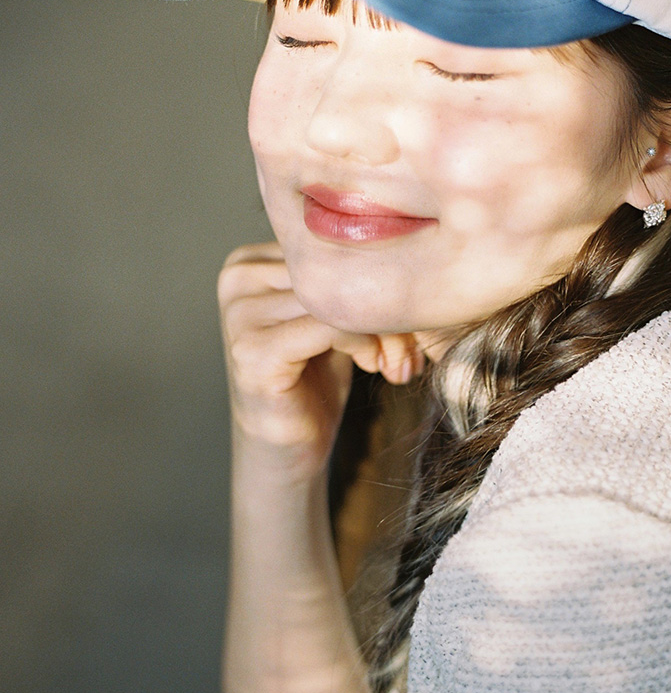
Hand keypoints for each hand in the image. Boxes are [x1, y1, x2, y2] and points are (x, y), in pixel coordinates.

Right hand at [218, 242, 427, 469]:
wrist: (287, 448)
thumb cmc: (315, 379)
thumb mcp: (331, 315)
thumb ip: (348, 277)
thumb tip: (411, 243)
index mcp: (251, 259)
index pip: (331, 246)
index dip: (380, 277)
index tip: (410, 320)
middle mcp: (238, 277)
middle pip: (336, 269)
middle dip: (386, 307)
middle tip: (410, 349)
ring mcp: (240, 313)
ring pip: (340, 297)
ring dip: (384, 331)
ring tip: (395, 363)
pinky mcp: (253, 351)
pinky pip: (332, 325)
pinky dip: (365, 344)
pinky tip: (375, 366)